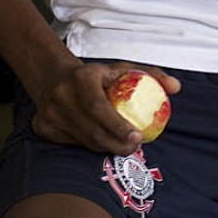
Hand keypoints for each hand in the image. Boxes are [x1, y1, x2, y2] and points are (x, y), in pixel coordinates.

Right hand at [32, 60, 181, 152]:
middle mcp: (61, 95)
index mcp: (81, 78)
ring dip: (105, 147)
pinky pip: (72, 144)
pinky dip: (89, 146)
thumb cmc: (96, 77)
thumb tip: (175, 87)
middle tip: (134, 147)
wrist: (54, 77)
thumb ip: (151, 76)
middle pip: (92, 131)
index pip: (99, 107)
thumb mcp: (122, 70)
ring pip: (84, 141)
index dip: (118, 125)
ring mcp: (49, 114)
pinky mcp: (42, 128)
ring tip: (121, 145)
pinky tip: (98, 138)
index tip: (137, 137)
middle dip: (117, 145)